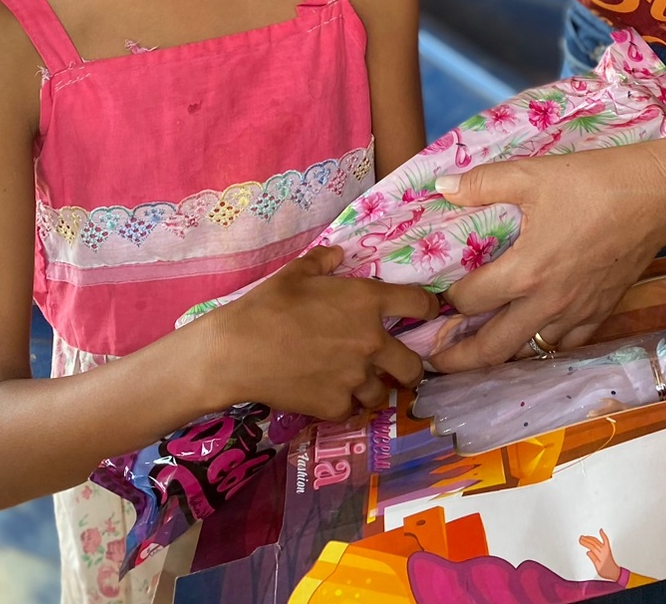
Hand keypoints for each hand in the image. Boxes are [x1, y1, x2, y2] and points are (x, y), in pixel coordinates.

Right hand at [202, 246, 438, 419]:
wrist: (238, 350)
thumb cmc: (268, 304)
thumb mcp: (297, 271)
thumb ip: (324, 261)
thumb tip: (338, 255)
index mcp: (367, 302)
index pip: (419, 304)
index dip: (427, 307)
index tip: (426, 312)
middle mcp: (371, 341)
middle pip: (413, 366)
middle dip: (410, 368)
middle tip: (399, 367)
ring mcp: (355, 378)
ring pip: (382, 394)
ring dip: (374, 389)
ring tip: (358, 384)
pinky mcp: (335, 405)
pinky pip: (351, 410)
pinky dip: (344, 405)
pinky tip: (329, 395)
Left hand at [428, 145, 665, 371]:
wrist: (655, 197)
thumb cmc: (592, 183)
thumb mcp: (532, 174)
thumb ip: (483, 183)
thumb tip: (442, 185)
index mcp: (526, 272)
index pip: (469, 302)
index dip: (446, 299)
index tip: (435, 295)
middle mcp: (548, 304)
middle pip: (493, 349)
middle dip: (458, 358)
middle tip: (434, 360)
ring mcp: (577, 313)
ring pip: (529, 351)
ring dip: (500, 352)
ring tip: (478, 345)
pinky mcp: (601, 313)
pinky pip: (565, 344)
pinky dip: (542, 343)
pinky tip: (531, 333)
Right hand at [579, 530, 619, 582]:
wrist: (614, 572)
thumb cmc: (607, 572)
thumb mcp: (598, 568)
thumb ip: (593, 559)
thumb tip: (588, 552)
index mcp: (600, 556)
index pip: (591, 547)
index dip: (585, 543)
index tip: (580, 540)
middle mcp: (603, 551)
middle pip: (594, 543)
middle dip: (587, 539)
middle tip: (581, 537)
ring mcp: (606, 549)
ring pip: (597, 541)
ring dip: (591, 538)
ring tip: (585, 536)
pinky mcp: (608, 549)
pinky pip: (606, 540)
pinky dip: (603, 535)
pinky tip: (601, 531)